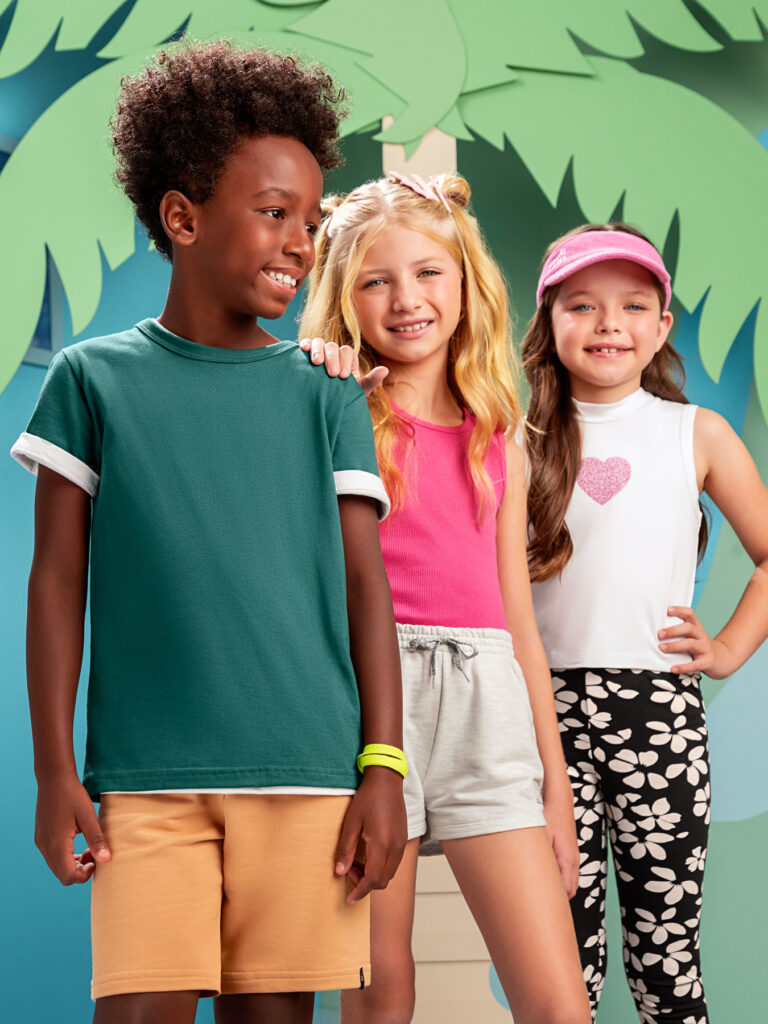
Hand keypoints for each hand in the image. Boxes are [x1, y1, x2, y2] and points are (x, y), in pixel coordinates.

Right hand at [34, 774, 110, 884]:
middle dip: (80, 871)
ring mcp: (41, 842)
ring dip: (73, 864)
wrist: (54, 778)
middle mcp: (45, 846)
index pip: (68, 876)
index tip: (97, 860)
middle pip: (62, 875)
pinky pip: (52, 857)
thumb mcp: (88, 816)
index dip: (85, 875)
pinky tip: (77, 843)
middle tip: (94, 853)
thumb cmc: (72, 795)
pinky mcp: (41, 837)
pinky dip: (65, 857)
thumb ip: (96, 840)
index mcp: (56, 844)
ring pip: (56, 867)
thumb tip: (106, 860)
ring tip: (88, 848)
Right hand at [299, 337, 387, 395]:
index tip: (343, 376)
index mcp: (347, 361)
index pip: (347, 352)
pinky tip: (304, 349)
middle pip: (333, 347)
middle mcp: (333, 355)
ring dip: (319, 350)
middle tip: (332, 373)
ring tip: (316, 363)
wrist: (326, 410)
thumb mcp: (358, 392)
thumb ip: (372, 381)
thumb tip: (385, 370)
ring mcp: (319, 354)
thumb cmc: (343, 400)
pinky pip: (306, 345)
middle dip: (333, 358)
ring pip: (319, 343)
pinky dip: (305, 344)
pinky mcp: (305, 357)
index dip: (346, 361)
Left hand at [334, 767, 406, 902]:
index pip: (374, 879)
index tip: (350, 897)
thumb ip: (346, 849)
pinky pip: (394, 862)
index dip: (361, 891)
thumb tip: (339, 871)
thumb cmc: (368, 798)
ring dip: (374, 875)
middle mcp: (396, 847)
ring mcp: (402, 843)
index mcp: (382, 844)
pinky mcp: (403, 838)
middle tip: (348, 871)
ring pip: (390, 872)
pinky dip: (381, 866)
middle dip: (365, 883)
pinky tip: (368, 854)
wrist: (387, 780)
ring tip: (356, 861)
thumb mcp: (351, 822)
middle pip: (383, 880)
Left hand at [543, 785, 578, 898]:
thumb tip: (530, 874)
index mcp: (567, 860)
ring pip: (570, 882)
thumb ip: (539, 857)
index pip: (566, 891)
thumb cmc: (549, 815)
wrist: (559, 799)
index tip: (541, 904)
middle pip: (570, 890)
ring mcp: (573, 856)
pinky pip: (568, 872)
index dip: (555, 901)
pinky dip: (559, 878)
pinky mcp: (570, 851)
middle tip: (539, 900)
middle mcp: (573, 860)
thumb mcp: (540, 836)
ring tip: (541, 890)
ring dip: (559, 887)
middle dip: (557, 898)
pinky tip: (546, 874)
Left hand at [659, 606, 733, 677]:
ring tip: (661, 648)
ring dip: (674, 646)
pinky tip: (673, 668)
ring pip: (691, 644)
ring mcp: (705, 648)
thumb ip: (679, 633)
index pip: (690, 614)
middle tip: (659, 634)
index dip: (680, 610)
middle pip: (689, 628)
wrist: (722, 659)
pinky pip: (695, 664)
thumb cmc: (700, 647)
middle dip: (673, 630)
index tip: (668, 610)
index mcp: (697, 627)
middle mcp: (701, 635)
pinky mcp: (707, 662)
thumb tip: (656, 633)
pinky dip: (683, 667)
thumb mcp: (693, 636)